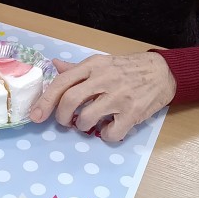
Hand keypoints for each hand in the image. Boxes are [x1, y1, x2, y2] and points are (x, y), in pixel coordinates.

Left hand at [30, 52, 175, 142]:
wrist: (162, 71)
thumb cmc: (128, 68)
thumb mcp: (102, 62)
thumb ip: (77, 69)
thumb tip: (55, 66)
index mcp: (93, 66)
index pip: (62, 82)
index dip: (45, 101)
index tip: (36, 116)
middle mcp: (104, 79)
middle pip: (70, 100)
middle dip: (61, 116)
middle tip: (64, 122)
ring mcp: (119, 96)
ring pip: (87, 118)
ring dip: (82, 126)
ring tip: (87, 123)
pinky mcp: (133, 112)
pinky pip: (110, 132)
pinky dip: (105, 135)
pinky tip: (108, 129)